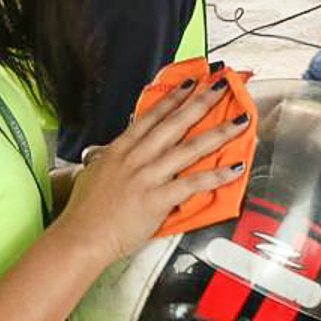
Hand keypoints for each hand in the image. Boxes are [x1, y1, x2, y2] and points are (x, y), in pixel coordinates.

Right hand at [54, 80, 247, 262]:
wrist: (81, 237)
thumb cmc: (84, 212)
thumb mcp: (93, 174)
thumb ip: (110, 159)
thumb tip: (114, 151)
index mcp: (121, 150)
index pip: (152, 117)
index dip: (173, 98)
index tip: (190, 83)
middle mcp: (137, 158)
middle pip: (175, 124)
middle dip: (201, 102)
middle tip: (221, 86)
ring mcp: (148, 177)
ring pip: (190, 148)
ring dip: (218, 133)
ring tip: (239, 121)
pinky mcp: (158, 199)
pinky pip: (193, 183)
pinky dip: (216, 175)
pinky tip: (234, 168)